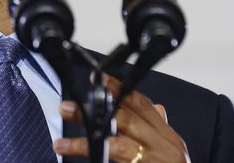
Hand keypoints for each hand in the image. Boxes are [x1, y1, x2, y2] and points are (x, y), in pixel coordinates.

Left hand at [54, 75, 189, 162]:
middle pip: (126, 121)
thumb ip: (160, 128)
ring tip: (62, 143)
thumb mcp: (171, 150)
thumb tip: (157, 107)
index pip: (141, 104)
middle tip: (67, 107)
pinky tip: (79, 160)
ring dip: (87, 143)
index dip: (117, 89)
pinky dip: (97, 161)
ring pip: (118, 147)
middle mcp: (162, 147)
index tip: (96, 79)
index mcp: (167, 136)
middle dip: (94, 112)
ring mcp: (152, 162)